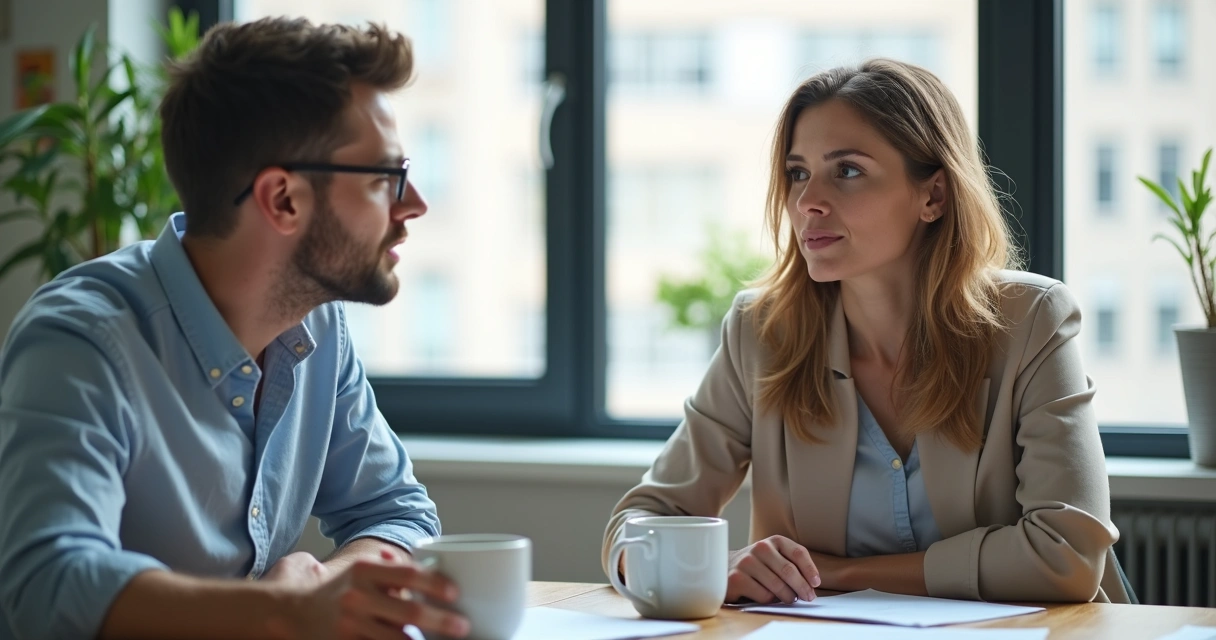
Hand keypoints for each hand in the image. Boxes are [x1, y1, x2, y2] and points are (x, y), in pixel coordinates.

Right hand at [276, 549, 469, 639]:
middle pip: (409, 612)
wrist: (288, 611)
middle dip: (441, 621)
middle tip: (463, 626)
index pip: (408, 574)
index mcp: (364, 572)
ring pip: (397, 639)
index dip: (435, 584)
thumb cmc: (335, 590)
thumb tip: (431, 567)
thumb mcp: (359, 571)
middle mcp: (357, 598)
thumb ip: (390, 569)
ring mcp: (349, 626)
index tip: (455, 593)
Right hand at [726, 535, 820, 604]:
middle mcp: (760, 548)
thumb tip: (811, 586)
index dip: (810, 570)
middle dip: (802, 587)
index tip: (815, 584)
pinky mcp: (736, 579)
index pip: (798, 553)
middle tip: (808, 598)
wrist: (725, 568)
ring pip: (777, 586)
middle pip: (789, 570)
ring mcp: (746, 562)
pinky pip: (763, 595)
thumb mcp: (775, 558)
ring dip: (787, 597)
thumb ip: (791, 565)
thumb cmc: (757, 567)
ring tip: (789, 599)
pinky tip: (766, 597)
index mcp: (774, 541)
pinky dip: (769, 600)